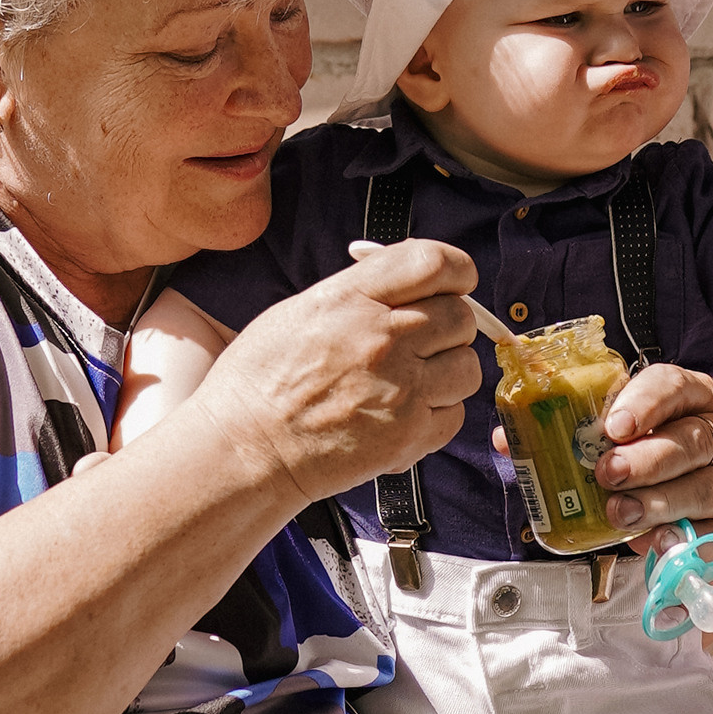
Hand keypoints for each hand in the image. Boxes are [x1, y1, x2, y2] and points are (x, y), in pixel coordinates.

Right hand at [202, 239, 481, 502]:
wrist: (245, 450)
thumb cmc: (259, 383)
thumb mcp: (300, 311)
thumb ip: (359, 292)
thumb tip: (406, 285)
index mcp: (352, 298)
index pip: (435, 263)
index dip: (456, 271)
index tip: (455, 282)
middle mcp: (382, 337)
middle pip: (460, 316)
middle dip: (448, 326)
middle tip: (423, 341)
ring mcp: (401, 388)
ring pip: (467, 367)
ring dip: (448, 372)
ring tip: (414, 382)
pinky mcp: (408, 435)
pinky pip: (456, 414)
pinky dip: (438, 415)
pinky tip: (405, 414)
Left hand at [492, 360, 712, 549]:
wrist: (679, 521)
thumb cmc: (641, 466)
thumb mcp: (609, 442)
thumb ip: (565, 436)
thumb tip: (507, 440)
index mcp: (688, 397)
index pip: (673, 385)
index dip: (645, 402)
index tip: (614, 426)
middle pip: (690, 441)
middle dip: (646, 459)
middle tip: (606, 474)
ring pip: (703, 487)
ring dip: (657, 501)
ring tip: (618, 513)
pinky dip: (684, 540)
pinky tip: (657, 544)